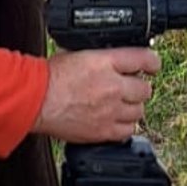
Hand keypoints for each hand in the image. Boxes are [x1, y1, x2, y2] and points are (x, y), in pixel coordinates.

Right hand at [34, 47, 160, 142]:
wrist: (34, 100)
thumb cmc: (48, 77)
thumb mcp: (75, 53)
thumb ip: (98, 57)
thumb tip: (111, 57)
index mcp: (105, 63)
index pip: (144, 59)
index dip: (152, 62)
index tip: (152, 65)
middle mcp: (112, 86)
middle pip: (145, 89)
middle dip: (138, 87)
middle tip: (129, 87)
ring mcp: (110, 111)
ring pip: (139, 111)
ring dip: (132, 107)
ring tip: (119, 105)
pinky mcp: (104, 131)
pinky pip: (128, 131)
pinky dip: (125, 126)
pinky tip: (114, 120)